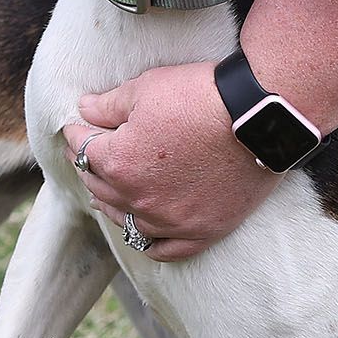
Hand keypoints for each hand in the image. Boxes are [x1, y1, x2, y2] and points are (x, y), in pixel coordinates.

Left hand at [62, 64, 279, 261]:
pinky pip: (165, 249)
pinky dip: (150, 242)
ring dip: (112, 204)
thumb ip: (107, 105)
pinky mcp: (201, 231)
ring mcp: (169, 220)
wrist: (259, 116)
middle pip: (99, 186)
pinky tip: (144, 234)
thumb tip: (83, 109)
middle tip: (89, 154)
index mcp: (118, 163)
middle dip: (90, 166)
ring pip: (126, 221)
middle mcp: (137, 198)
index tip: (79, 123)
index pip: (83, 148)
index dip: (78, 131)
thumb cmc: (201, 96)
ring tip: (106, 193)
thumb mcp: (146, 88)